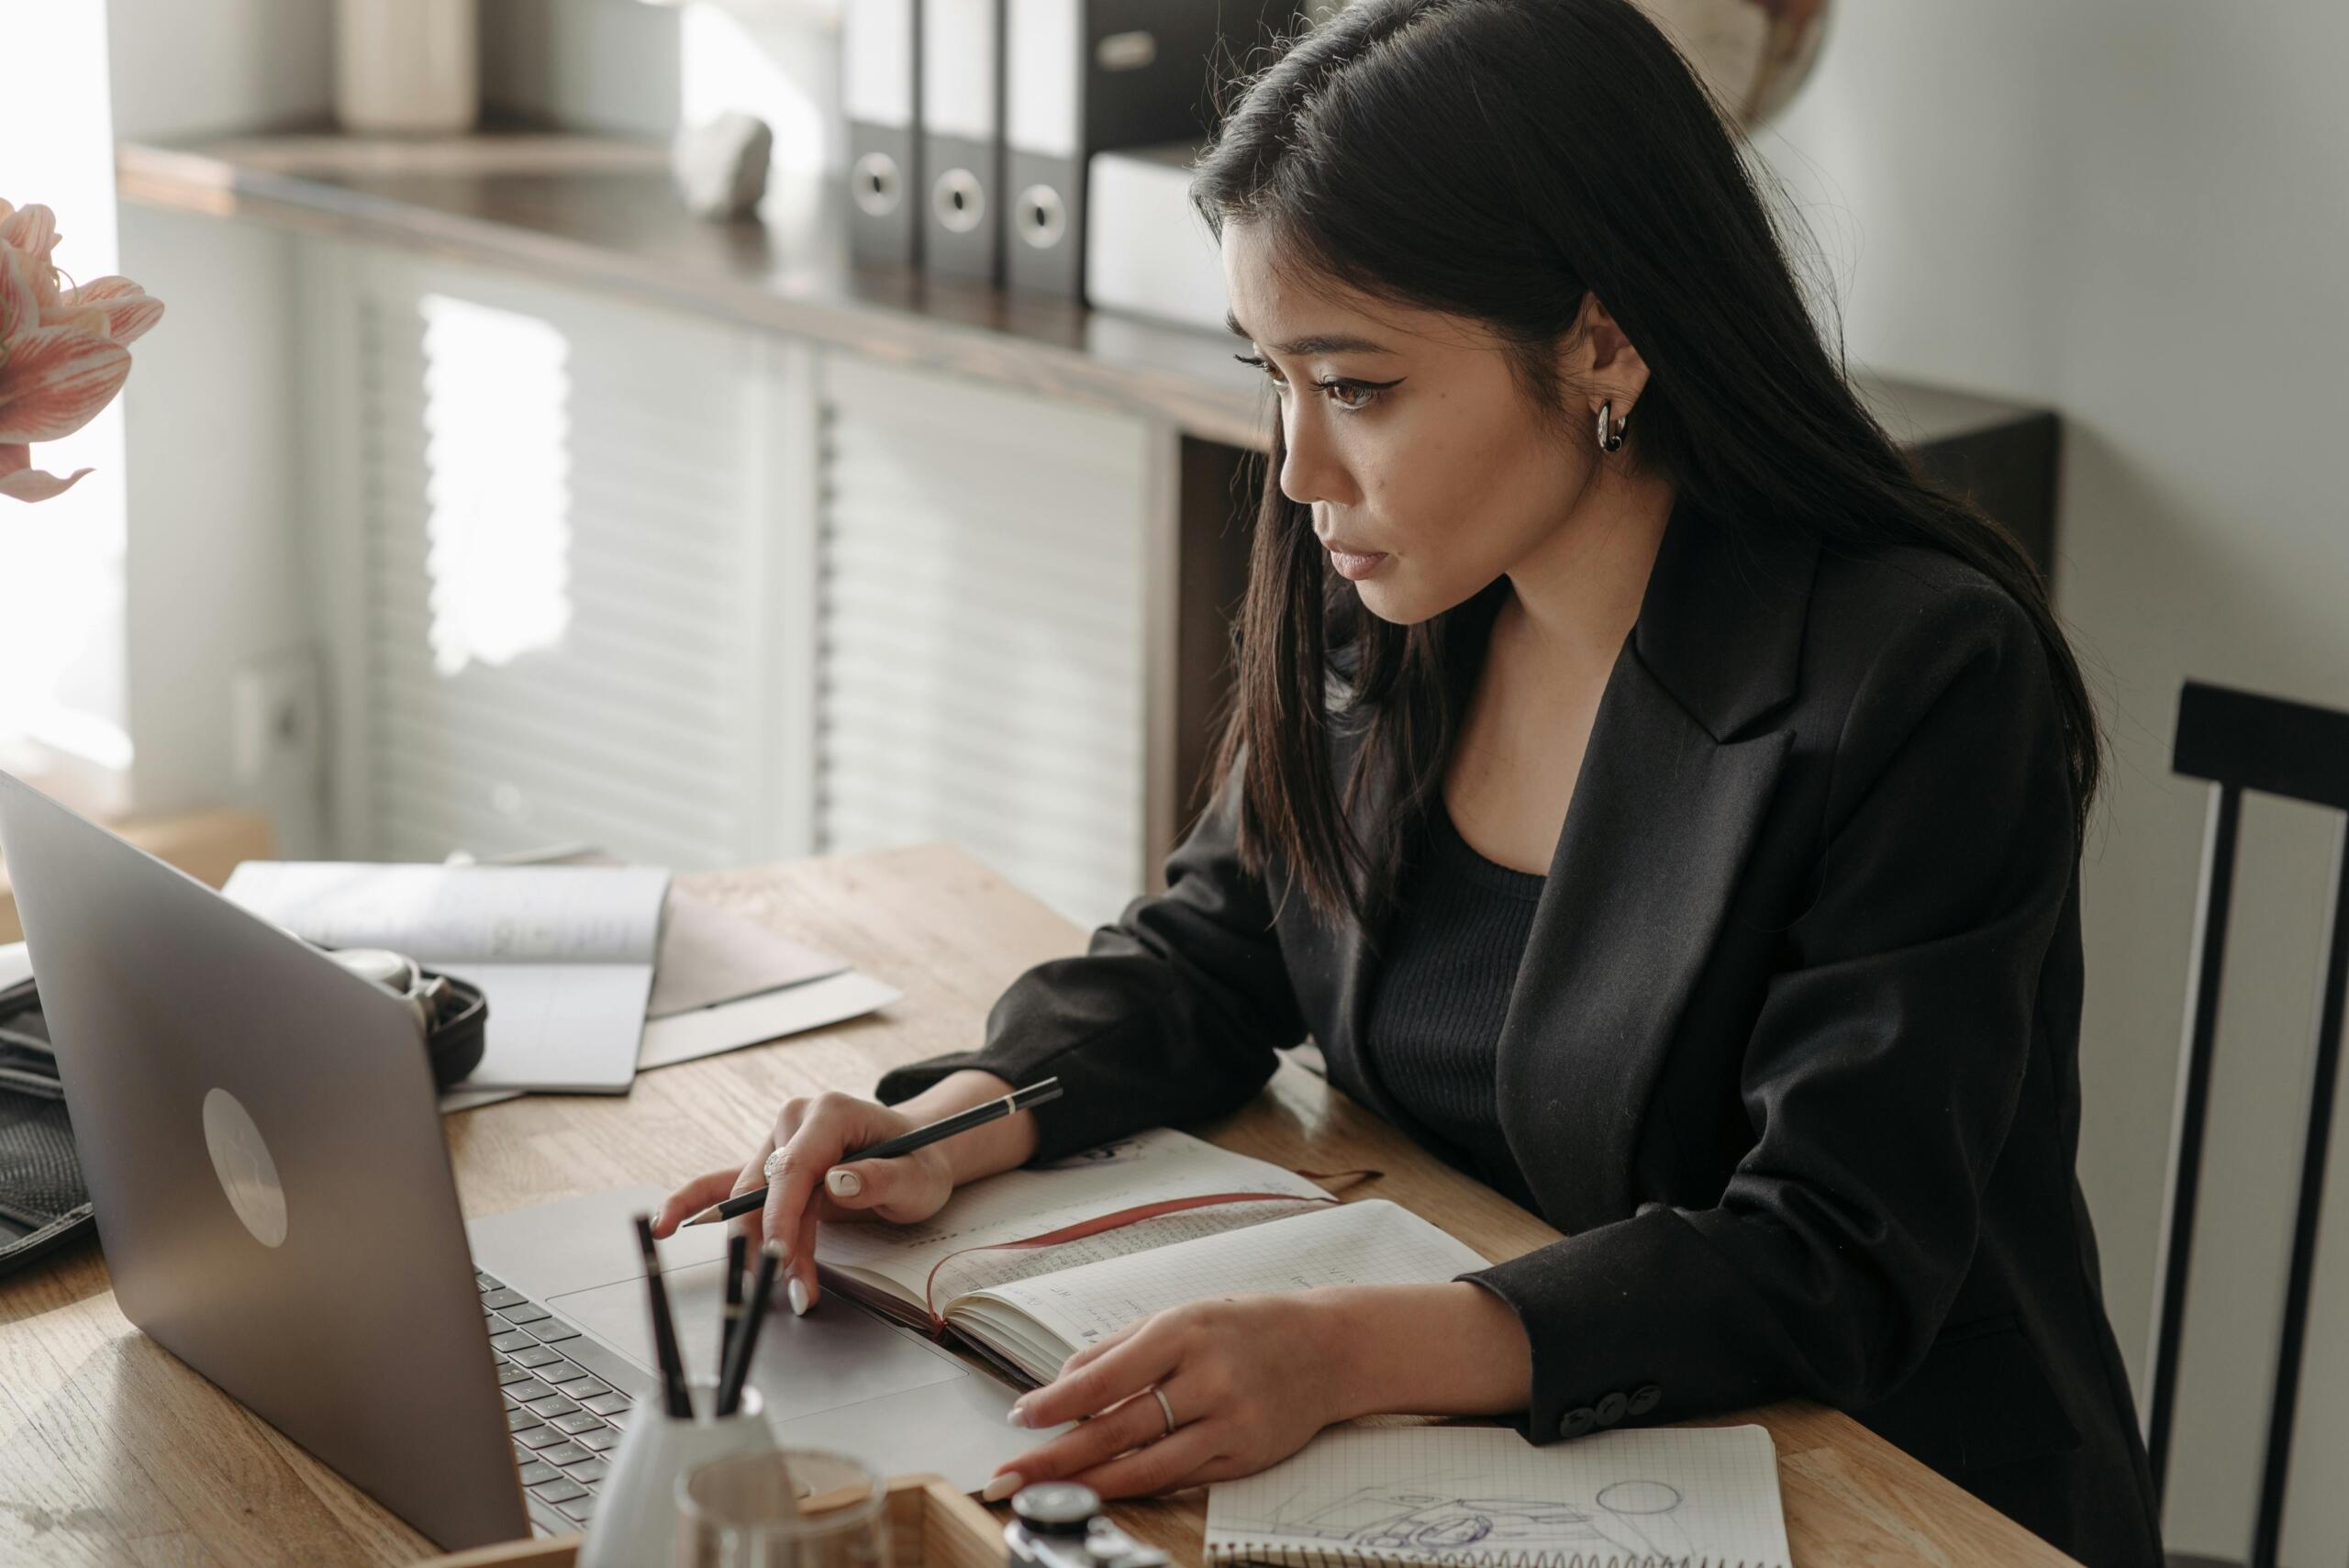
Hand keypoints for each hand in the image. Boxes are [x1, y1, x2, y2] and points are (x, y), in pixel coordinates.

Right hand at [651, 1091, 956, 1311]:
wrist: (919, 1154)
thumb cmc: (920, 1163)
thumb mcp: (917, 1176)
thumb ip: (880, 1178)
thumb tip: (835, 1182)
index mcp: (829, 1113)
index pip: (794, 1168)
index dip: (783, 1216)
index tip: (783, 1257)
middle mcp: (794, 1122)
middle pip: (767, 1191)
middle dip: (778, 1246)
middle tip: (799, 1292)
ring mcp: (776, 1143)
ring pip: (750, 1202)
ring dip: (761, 1248)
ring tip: (786, 1288)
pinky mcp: (768, 1166)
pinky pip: (722, 1185)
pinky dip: (695, 1205)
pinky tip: (665, 1224)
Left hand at [988, 1292, 1353, 1499]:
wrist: (1324, 1349)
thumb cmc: (1241, 1328)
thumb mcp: (1178, 1317)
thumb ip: (1116, 1351)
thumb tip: (1059, 1388)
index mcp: (1183, 1332)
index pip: (1105, 1375)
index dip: (1056, 1402)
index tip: (1019, 1418)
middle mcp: (1208, 1378)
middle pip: (1117, 1428)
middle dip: (1057, 1456)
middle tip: (1011, 1474)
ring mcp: (1230, 1422)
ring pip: (1146, 1466)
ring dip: (1090, 1482)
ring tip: (1047, 1492)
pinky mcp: (1245, 1457)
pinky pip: (1179, 1478)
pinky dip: (1137, 1485)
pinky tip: (1104, 1488)